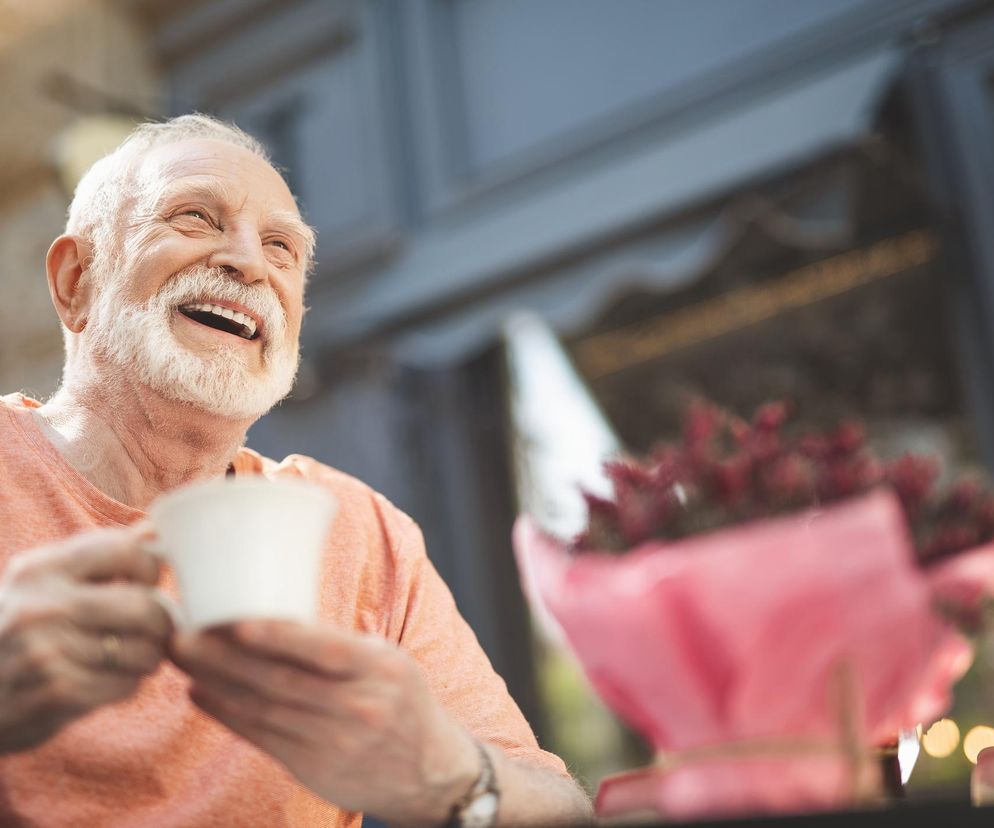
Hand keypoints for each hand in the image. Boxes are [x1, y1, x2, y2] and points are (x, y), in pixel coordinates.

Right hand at [0, 526, 172, 752]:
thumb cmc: (23, 629)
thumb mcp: (46, 583)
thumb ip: (101, 556)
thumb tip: (154, 528)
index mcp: (41, 569)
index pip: (127, 551)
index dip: (150, 568)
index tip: (145, 583)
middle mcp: (41, 607)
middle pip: (145, 607)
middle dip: (160, 621)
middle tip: (152, 629)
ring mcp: (46, 653)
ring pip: (142, 651)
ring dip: (147, 657)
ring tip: (129, 655)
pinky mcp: (55, 695)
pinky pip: (125, 685)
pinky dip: (126, 684)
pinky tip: (106, 680)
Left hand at [171, 621, 479, 824]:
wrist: (431, 772)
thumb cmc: (403, 702)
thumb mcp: (389, 663)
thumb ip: (339, 645)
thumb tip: (275, 615)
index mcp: (381, 669)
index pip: (325, 649)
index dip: (279, 636)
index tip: (235, 620)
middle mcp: (360, 707)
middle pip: (282, 681)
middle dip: (225, 657)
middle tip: (183, 635)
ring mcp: (336, 743)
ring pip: (264, 709)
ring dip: (216, 683)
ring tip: (183, 659)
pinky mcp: (315, 769)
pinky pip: (262, 738)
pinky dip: (228, 715)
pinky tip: (202, 694)